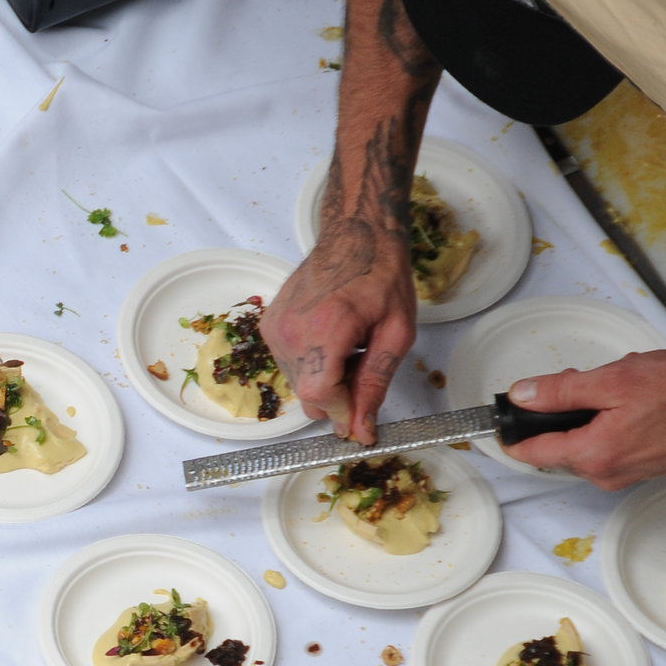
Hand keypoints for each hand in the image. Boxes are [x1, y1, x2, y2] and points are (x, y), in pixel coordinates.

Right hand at [264, 177, 416, 442]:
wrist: (354, 234)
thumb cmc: (382, 276)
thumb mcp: (396, 332)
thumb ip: (375, 384)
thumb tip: (360, 430)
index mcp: (325, 328)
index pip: (321, 396)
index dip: (346, 413)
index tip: (365, 415)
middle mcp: (290, 331)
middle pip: (309, 397)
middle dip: (340, 396)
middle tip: (365, 364)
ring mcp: (274, 328)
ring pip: (299, 386)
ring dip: (327, 379)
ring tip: (349, 346)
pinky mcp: (268, 326)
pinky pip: (290, 366)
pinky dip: (312, 364)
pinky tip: (331, 339)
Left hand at [502, 351, 665, 488]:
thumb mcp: (614, 380)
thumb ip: (561, 391)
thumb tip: (521, 396)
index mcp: (593, 456)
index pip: (533, 453)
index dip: (513, 434)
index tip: (499, 422)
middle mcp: (608, 475)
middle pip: (561, 447)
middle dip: (562, 416)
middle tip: (580, 382)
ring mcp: (630, 476)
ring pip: (589, 446)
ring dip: (592, 419)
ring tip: (620, 389)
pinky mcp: (649, 470)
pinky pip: (615, 448)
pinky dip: (614, 426)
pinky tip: (638, 404)